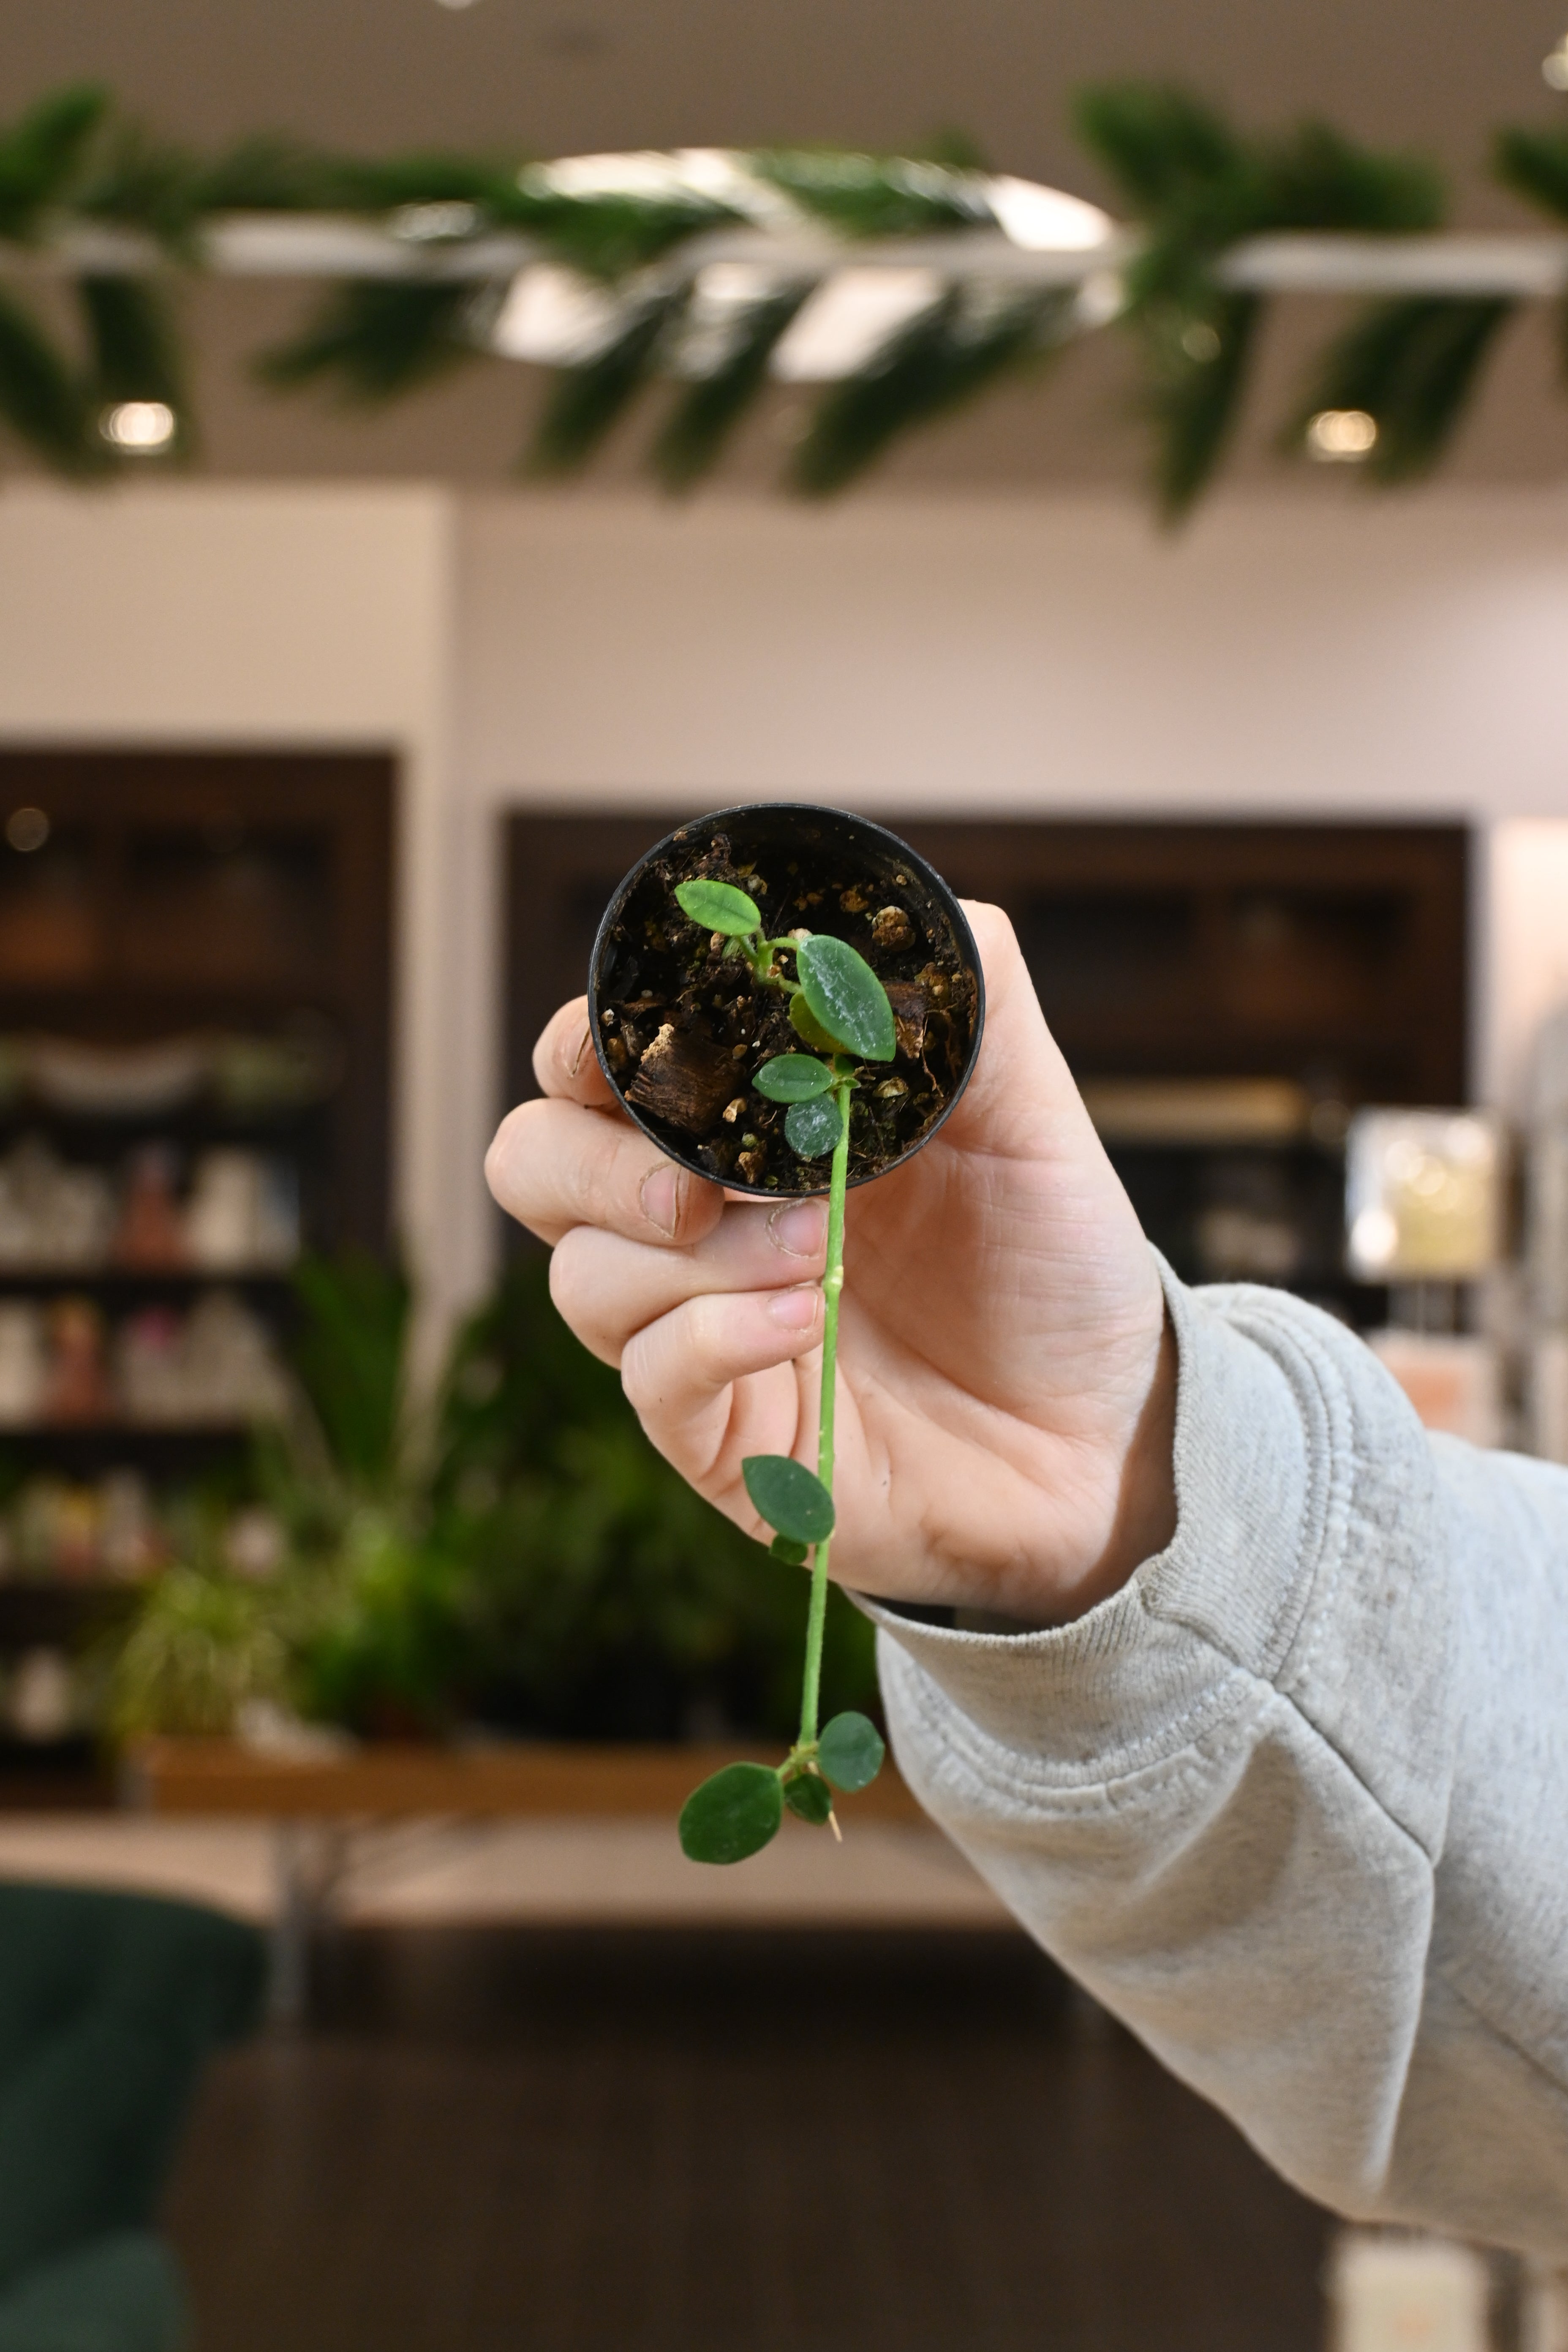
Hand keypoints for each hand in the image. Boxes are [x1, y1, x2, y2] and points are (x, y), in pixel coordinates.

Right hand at [485, 903, 1174, 1623]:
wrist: (1107, 1434)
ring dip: (690, 1253)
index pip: (596, 1067)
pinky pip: (652, 1377)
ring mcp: (697, 1334)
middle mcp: (698, 1227)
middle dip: (594, 1157)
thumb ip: (972, 1007)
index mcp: (744, 1129)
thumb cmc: (1054, 1268)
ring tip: (818, 1250)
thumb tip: (911, 909)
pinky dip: (717, 1335)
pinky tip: (807, 1320)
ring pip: (581, 1277)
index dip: (589, 1041)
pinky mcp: (722, 1438)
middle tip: (703, 1181)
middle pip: (533, 1163)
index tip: (643, 1040)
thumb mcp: (1032, 1118)